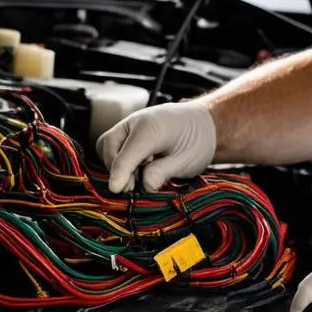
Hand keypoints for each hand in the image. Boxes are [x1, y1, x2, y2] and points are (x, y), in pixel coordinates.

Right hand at [95, 102, 216, 192]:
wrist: (203, 123)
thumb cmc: (197, 139)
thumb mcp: (187, 160)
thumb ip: (164, 172)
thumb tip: (145, 185)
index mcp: (151, 127)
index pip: (126, 153)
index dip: (120, 173)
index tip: (116, 189)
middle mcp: (136, 122)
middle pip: (108, 146)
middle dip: (117, 169)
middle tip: (133, 186)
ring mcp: (130, 125)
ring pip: (107, 145)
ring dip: (116, 164)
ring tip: (138, 175)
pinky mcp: (128, 132)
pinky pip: (113, 146)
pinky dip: (119, 160)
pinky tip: (138, 167)